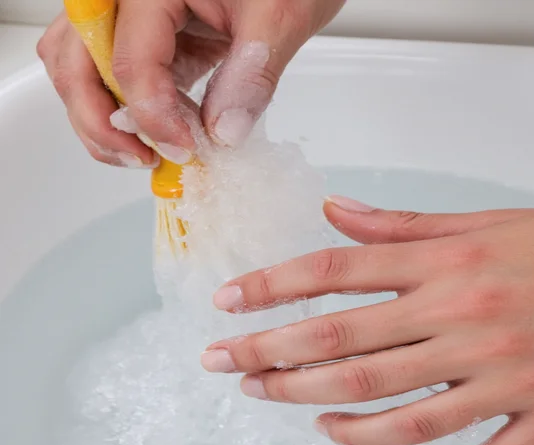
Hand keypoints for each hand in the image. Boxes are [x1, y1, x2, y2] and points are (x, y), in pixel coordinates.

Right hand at [37, 0, 344, 166]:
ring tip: (145, 155)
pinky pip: (112, 76)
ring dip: (101, 119)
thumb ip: (251, 73)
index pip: (130, 59)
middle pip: (76, 62)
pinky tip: (161, 136)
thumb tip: (224, 131)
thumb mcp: (278, 16)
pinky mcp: (147, 38)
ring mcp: (129, 17)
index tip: (183, 149)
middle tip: (145, 160)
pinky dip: (126, 110)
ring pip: (79, 69)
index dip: (152, 115)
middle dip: (102, 122)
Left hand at [201, 195, 533, 444]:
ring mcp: (508, 377)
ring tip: (299, 413)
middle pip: (347, 346)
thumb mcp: (497, 219)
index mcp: (456, 263)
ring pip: (399, 412)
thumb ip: (408, 226)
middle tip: (230, 369)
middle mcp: (470, 320)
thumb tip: (339, 216)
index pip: (338, 274)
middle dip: (274, 358)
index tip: (230, 304)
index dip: (273, 289)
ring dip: (336, 417)